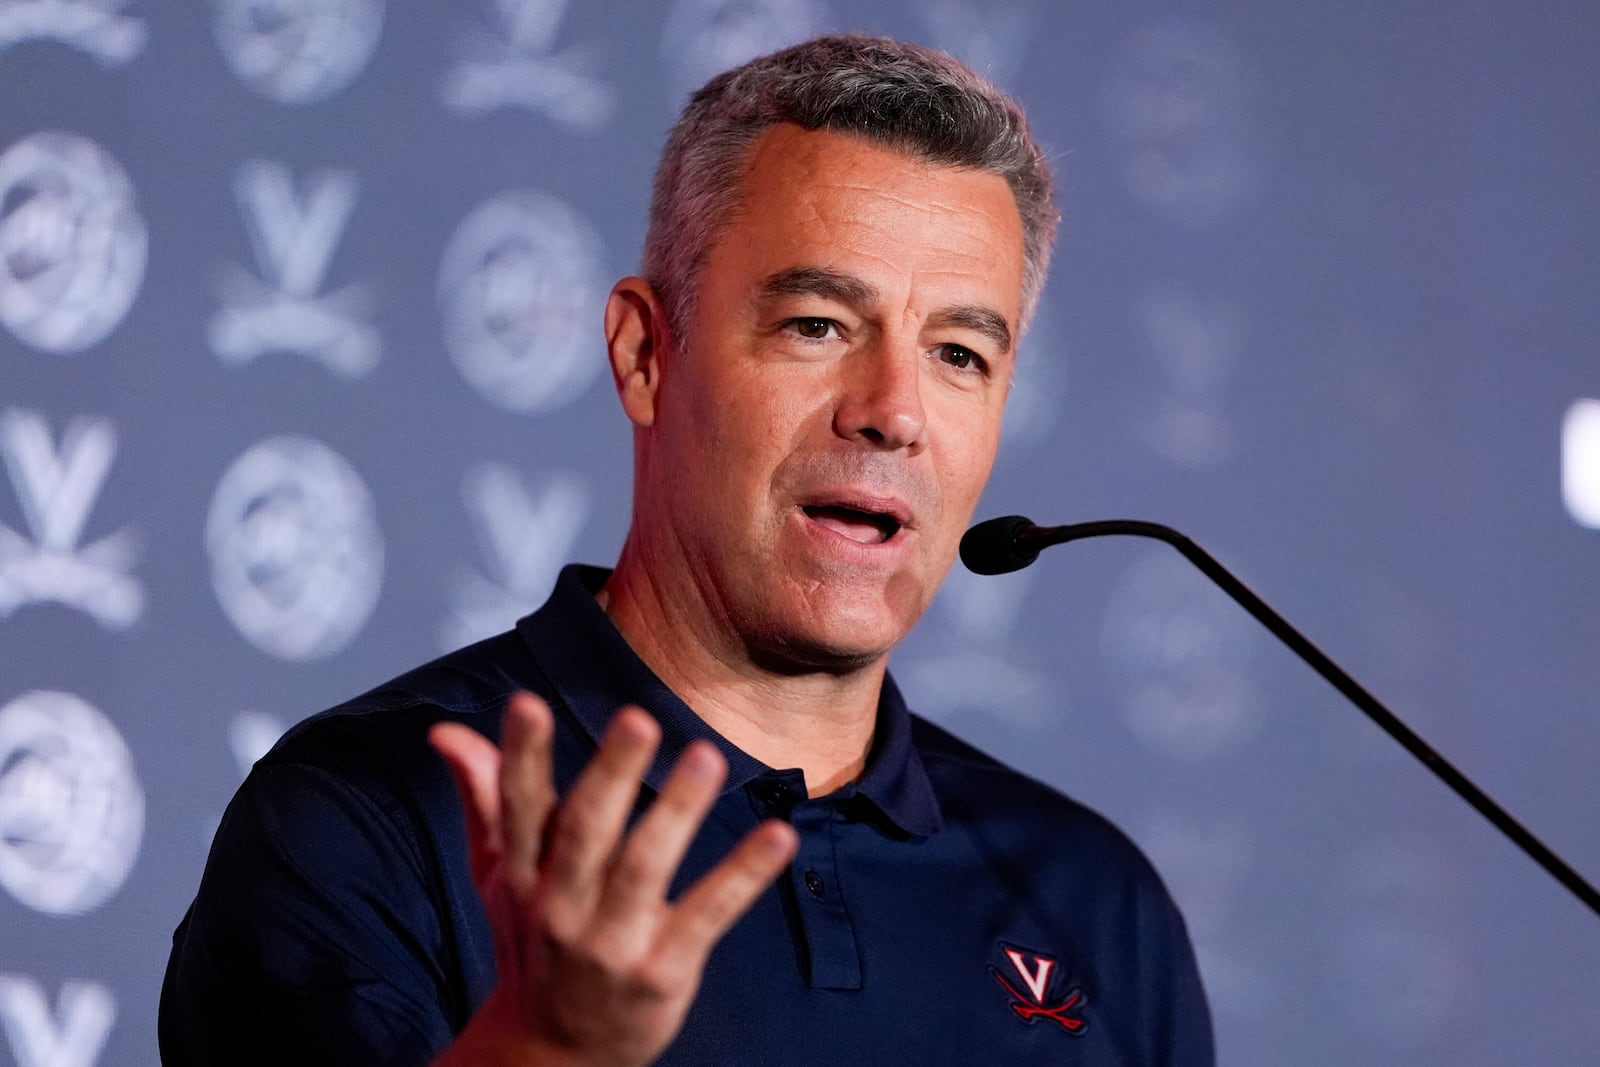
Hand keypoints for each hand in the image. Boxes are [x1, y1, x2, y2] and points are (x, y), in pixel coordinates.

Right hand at [428, 692, 797, 1066]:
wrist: (552, 1052)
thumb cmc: (533, 940)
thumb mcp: (499, 874)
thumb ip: (483, 797)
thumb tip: (445, 730)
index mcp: (525, 874)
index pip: (519, 807)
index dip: (521, 756)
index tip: (527, 703)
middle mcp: (562, 907)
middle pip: (586, 833)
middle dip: (611, 775)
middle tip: (637, 719)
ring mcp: (613, 943)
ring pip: (645, 868)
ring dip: (678, 811)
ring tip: (707, 756)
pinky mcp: (662, 972)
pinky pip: (707, 915)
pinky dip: (743, 876)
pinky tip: (778, 836)